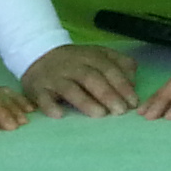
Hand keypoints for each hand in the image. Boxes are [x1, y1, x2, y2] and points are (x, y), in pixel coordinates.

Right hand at [19, 41, 137, 117]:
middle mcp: (72, 65)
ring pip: (70, 88)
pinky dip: (50, 106)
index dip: (122, 85)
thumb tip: (134, 81)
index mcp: (90, 57)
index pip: (109, 69)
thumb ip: (119, 64)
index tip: (133, 103)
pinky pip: (42, 97)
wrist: (38, 54)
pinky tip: (59, 115)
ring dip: (85, 101)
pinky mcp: (37, 88)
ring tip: (99, 114)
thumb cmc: (76, 61)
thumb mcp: (98, 55)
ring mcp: (54, 77)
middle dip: (107, 94)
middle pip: (91, 78)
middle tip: (120, 111)